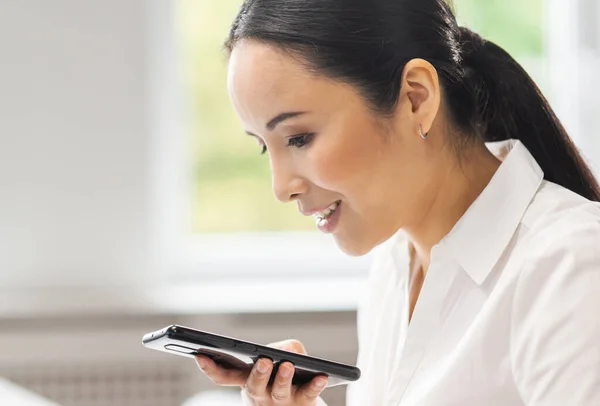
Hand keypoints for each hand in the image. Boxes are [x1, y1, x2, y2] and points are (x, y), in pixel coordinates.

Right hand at [195, 339, 327, 404]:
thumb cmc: (282, 379)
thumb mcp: (273, 363)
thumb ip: (279, 349)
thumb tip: (286, 352)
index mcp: (246, 382)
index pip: (223, 377)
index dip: (210, 368)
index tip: (200, 355)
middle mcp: (261, 395)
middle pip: (254, 387)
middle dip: (258, 375)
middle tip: (264, 361)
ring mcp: (282, 401)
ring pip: (280, 391)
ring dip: (283, 379)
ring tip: (288, 365)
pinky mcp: (304, 403)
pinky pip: (310, 395)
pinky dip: (315, 385)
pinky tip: (321, 376)